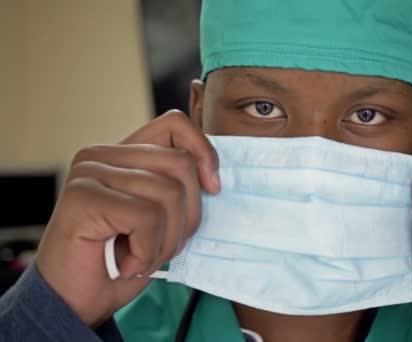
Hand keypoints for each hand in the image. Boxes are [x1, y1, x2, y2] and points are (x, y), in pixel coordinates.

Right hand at [36, 111, 218, 326]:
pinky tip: (126, 263)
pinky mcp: (82, 196)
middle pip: (181, 165)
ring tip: (140, 256)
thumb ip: (178, 188)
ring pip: (169, 193)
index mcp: (122, 154)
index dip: (204, 152)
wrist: (75, 304)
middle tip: (161, 245)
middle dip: (187, 216)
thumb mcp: (161, 219)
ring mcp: (89, 173)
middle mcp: (101, 155)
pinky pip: (147, 217)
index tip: (213, 187)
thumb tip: (213, 177)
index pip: (175, 125)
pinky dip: (147, 251)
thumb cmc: (120, 261)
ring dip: (165, 241)